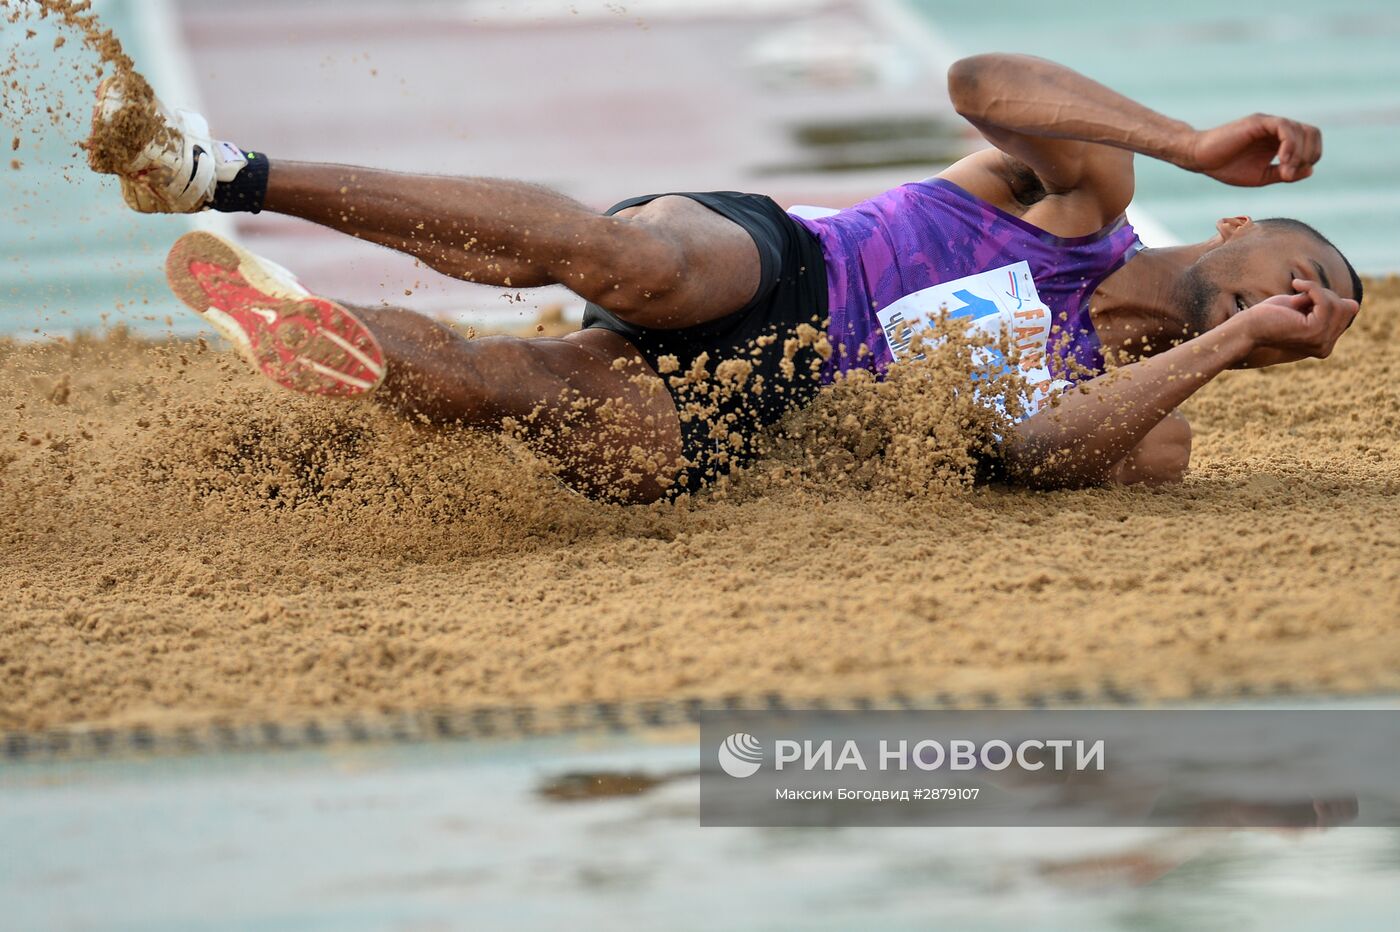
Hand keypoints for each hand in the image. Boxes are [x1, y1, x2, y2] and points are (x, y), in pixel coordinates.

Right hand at [1184, 114, 1321, 185]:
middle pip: (1312, 133)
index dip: (1310, 157)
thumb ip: (1284, 173)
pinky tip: (1281, 159)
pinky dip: (1289, 144)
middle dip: (1308, 155)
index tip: (1290, 175)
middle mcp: (1278, 128)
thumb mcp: (1262, 176)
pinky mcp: (1259, 122)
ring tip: (1284, 170)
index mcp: (1281, 140)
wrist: (1201, 158)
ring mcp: (1270, 123)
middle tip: (1289, 174)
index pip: (1311, 141)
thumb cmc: (1227, 167)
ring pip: (1301, 130)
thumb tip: (1310, 170)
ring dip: (1298, 153)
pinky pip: (1284, 127)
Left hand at [1232, 280, 1358, 360]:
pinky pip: (1326, 302)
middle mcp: (1326, 348)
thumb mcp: (1303, 309)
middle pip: (1347, 307)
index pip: (1347, 311)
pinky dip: (1312, 289)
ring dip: (1316, 292)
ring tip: (1294, 298)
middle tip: (1297, 299)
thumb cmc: (1269, 316)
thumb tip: (1355, 305)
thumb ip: (1328, 308)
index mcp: (1324, 344)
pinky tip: (1295, 286)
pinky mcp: (1314, 332)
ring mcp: (1322, 342)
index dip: (1327, 299)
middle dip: (1324, 295)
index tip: (1301, 302)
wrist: (1246, 327)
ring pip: (1338, 304)